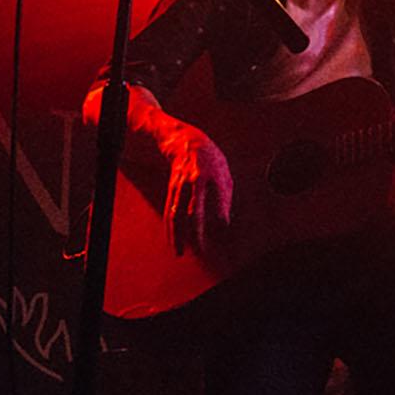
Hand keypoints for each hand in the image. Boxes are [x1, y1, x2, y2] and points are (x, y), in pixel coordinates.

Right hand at [155, 119, 233, 254]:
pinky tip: (172, 241)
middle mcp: (196, 180)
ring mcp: (181, 185)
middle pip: (194, 208)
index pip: (218, 194)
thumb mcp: (225, 173)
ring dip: (177, 235)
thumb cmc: (211, 161)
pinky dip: (170, 228)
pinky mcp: (171, 189)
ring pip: (176, 213)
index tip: (223, 223)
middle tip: (200, 250)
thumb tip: (224, 223)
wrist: (186, 142)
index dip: (221, 208)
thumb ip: (225, 198)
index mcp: (213, 175)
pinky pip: (169, 211)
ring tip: (179, 253)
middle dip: (197, 231)